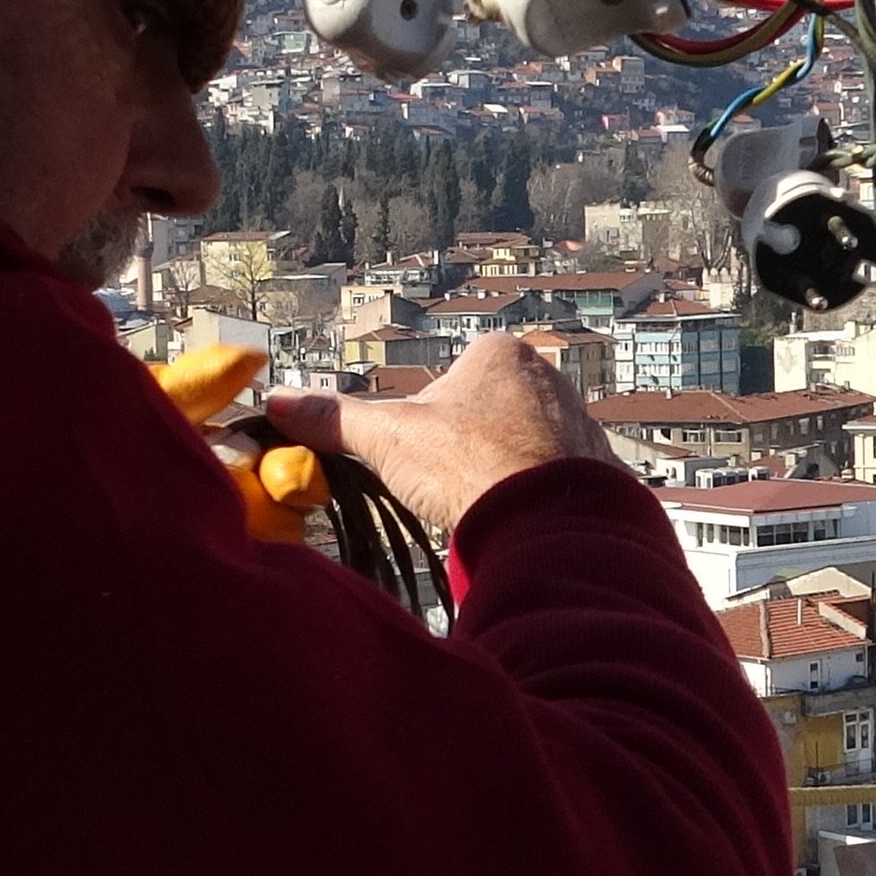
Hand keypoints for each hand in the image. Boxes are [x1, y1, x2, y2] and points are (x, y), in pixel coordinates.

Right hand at [264, 332, 618, 532]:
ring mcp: (577, 419)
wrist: (552, 522)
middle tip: (452, 483)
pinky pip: (553, 476)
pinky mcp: (598, 464)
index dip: (425, 423)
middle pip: (482, 413)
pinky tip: (519, 516)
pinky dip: (533, 494)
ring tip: (484, 501)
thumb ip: (336, 419)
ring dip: (499, 472)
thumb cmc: (472, 466)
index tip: (421, 457)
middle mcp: (546, 376)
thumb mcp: (389, 437)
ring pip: (519, 444)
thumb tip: (277, 403)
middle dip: (464, 448)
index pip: (446, 381)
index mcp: (499, 353)